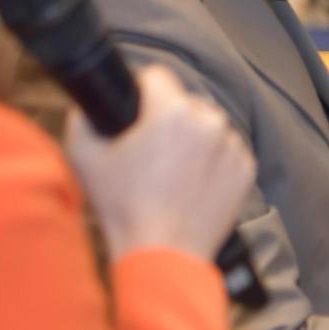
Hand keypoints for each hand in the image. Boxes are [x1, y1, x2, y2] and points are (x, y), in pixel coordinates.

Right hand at [66, 64, 256, 260]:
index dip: (141, 92)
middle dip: (169, 118)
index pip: (157, 76)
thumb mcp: (84, 156)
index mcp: (173, 112)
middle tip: (151, 150)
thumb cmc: (123, 206)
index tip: (134, 111)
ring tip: (172, 170)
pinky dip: (212, 161)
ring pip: (208, 127)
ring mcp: (233, 146)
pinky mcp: (246, 169)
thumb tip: (88, 105)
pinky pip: (226, 151)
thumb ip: (81, 118)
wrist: (163, 253)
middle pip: (185, 102)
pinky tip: (192, 183)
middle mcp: (210, 122)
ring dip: (194, 139)